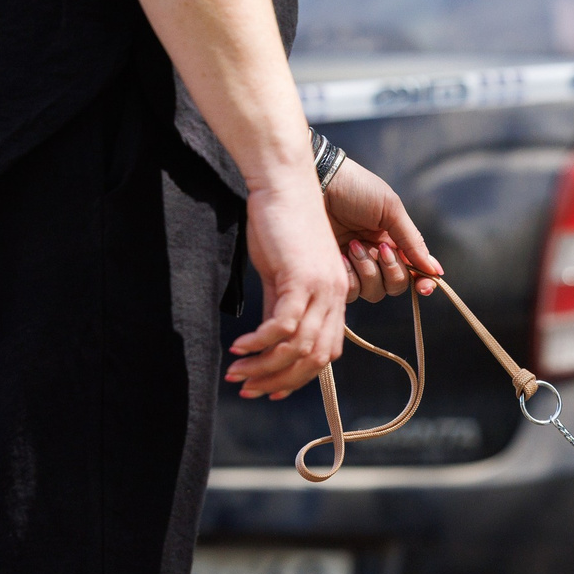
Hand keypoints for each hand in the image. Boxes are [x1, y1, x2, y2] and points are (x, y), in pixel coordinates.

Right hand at [227, 174, 351, 398]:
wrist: (282, 183)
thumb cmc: (280, 224)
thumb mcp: (281, 274)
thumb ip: (279, 307)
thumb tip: (267, 342)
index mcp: (335, 298)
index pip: (325, 352)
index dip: (300, 378)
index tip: (270, 390)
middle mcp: (335, 297)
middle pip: (315, 359)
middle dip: (280, 381)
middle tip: (247, 389)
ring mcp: (322, 288)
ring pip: (299, 347)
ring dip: (266, 367)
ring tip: (237, 375)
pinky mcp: (301, 277)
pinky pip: (284, 325)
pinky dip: (261, 342)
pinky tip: (239, 348)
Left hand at [324, 157, 442, 302]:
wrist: (318, 181)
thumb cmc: (355, 188)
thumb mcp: (390, 209)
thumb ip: (412, 241)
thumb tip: (435, 270)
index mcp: (394, 242)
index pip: (415, 272)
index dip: (423, 282)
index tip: (424, 286)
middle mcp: (376, 257)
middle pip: (396, 286)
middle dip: (392, 271)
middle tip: (380, 248)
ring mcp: (354, 266)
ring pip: (374, 292)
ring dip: (368, 270)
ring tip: (353, 245)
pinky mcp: (333, 270)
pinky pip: (350, 292)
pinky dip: (349, 276)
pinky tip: (341, 256)